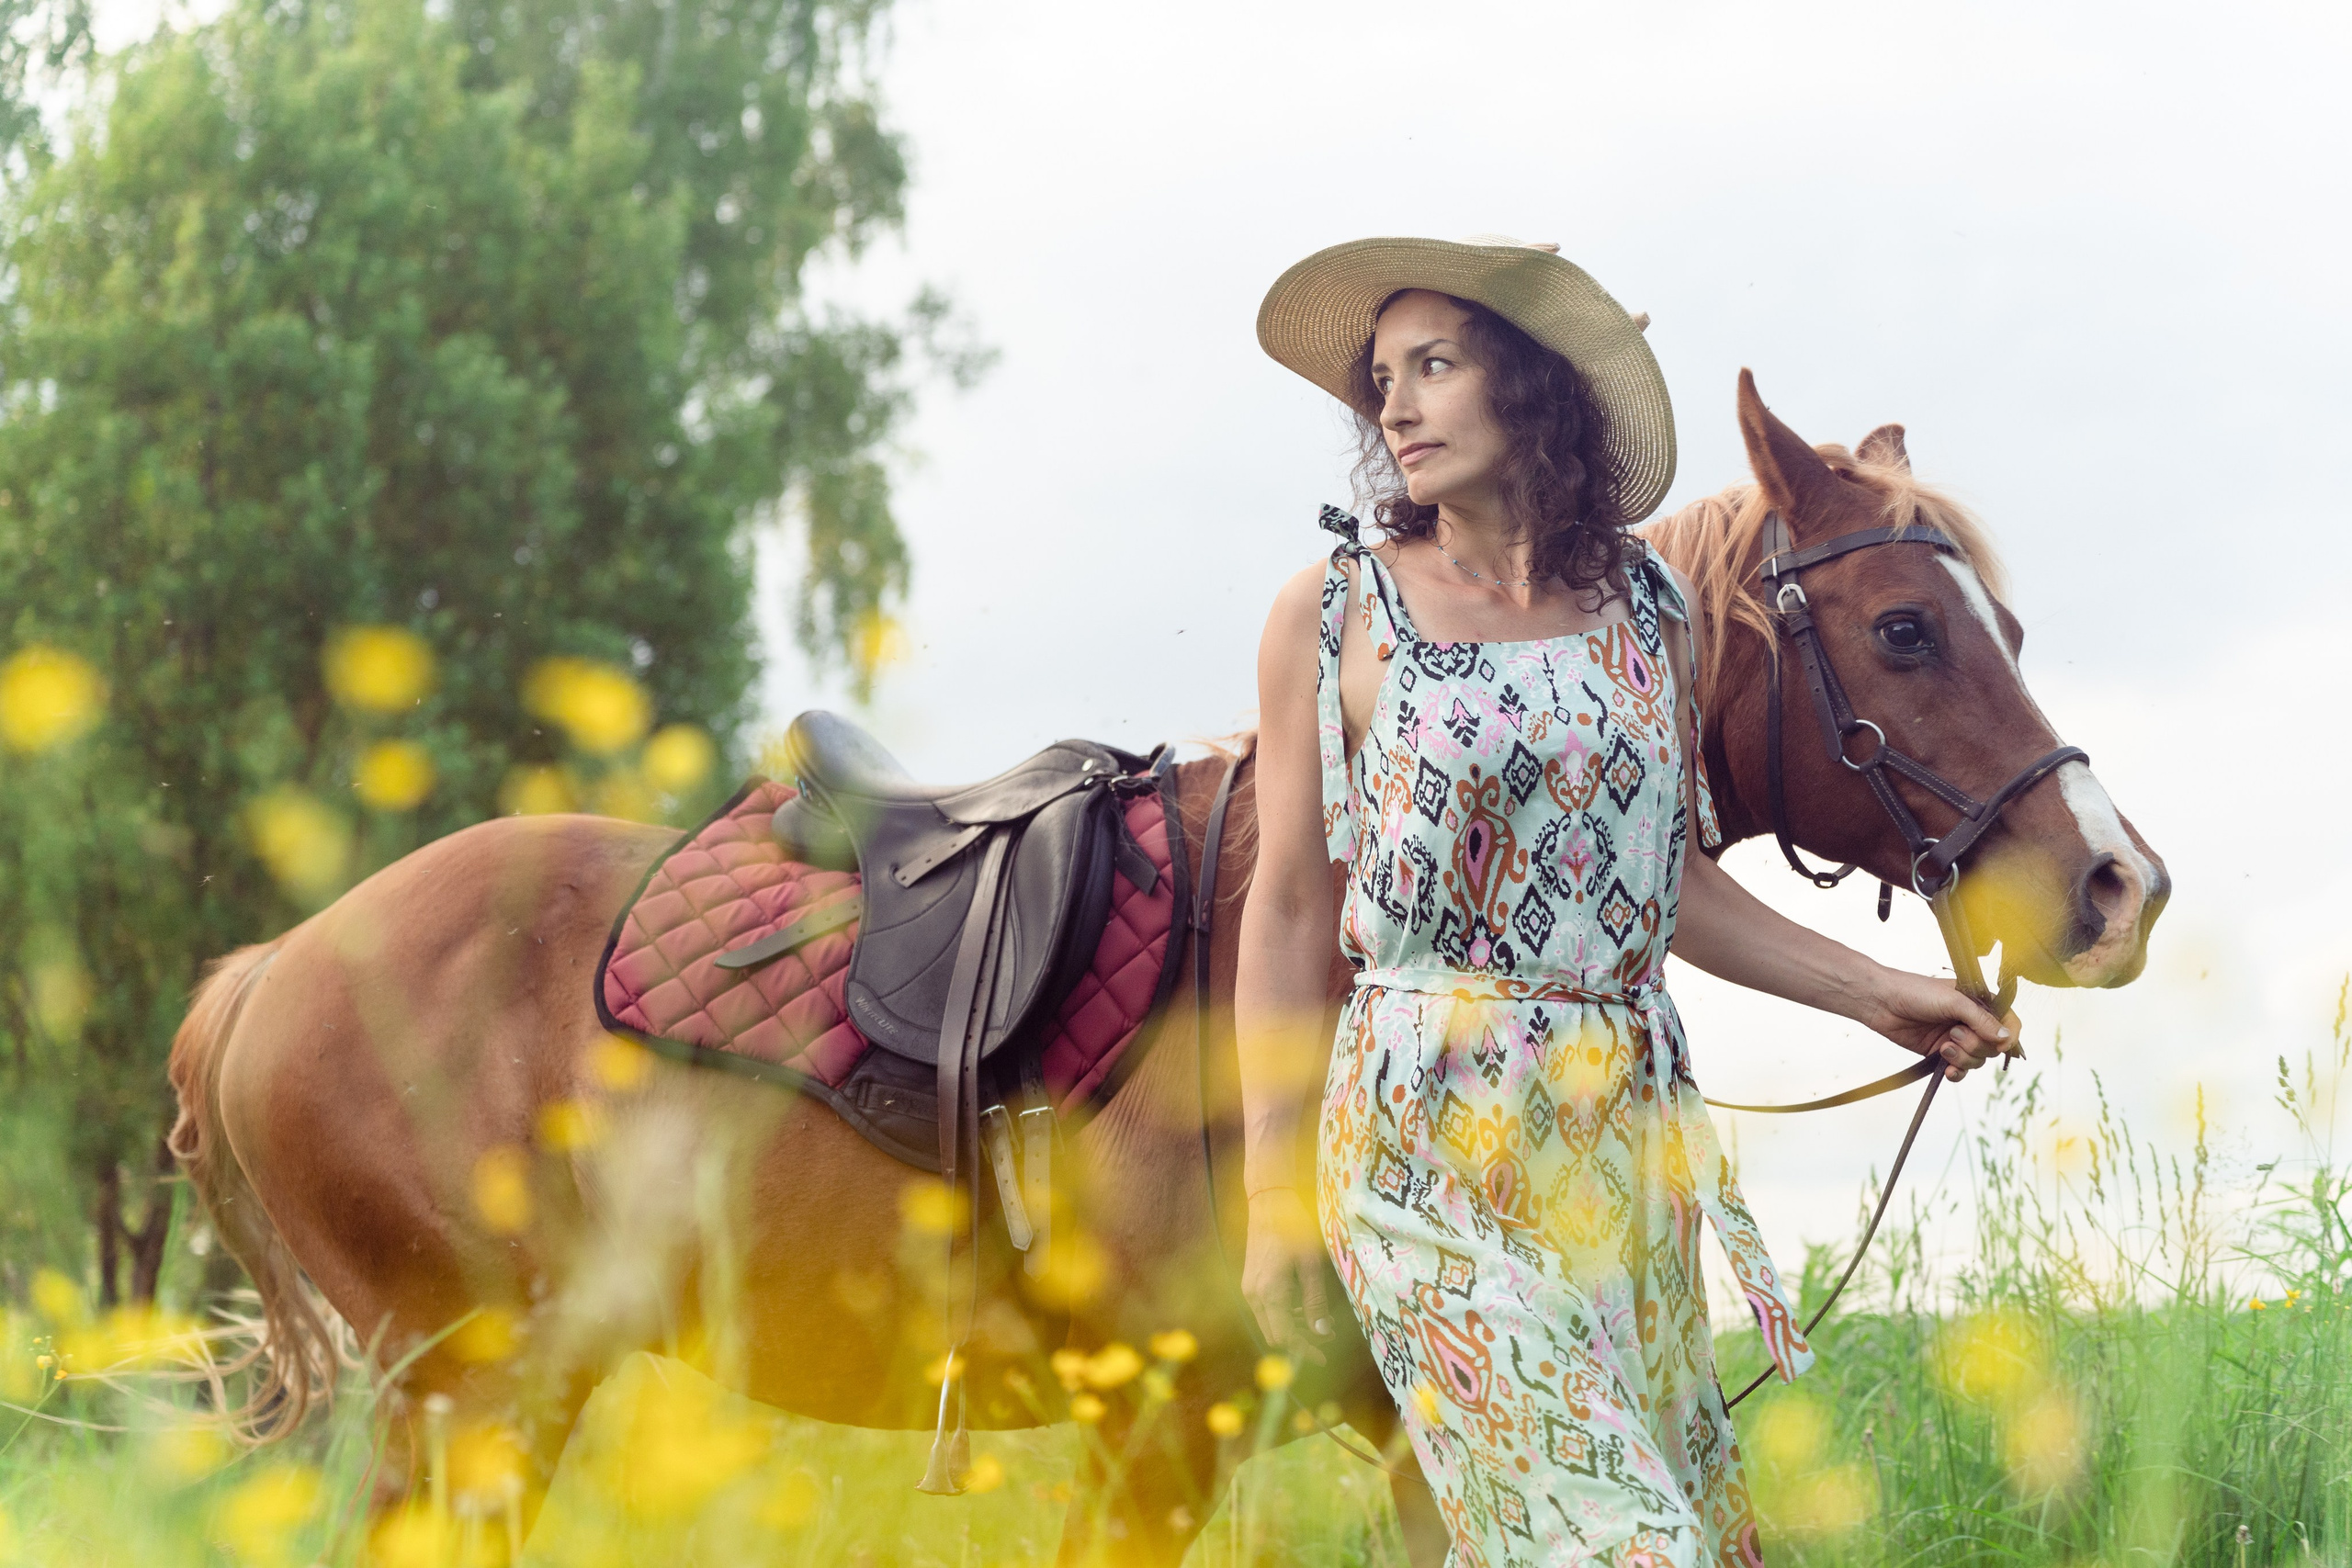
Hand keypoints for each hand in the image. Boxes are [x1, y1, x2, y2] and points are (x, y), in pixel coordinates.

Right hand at [1241, 1188, 1332, 1363]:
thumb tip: (1322, 1333)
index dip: (1304, 1350)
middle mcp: (1253, 1295)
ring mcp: (1249, 1288)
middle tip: (1325, 1340)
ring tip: (1319, 1324)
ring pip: (1269, 1323)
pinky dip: (1283, 1316)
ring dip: (1292, 1329)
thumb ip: (1315, 1301)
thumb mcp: (1311, 1265)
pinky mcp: (1249, 1282)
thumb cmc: (1293, 1229)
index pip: (1285, 1336)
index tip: (1323, 1358)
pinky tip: (1302, 1307)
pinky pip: (1265, 1310)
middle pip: (1274, 1335)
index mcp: (1269, 1293)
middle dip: (1299, 1342)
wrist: (1269, 1204)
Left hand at [1861, 965, 2019, 1080]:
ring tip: (1943, 1046)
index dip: (2010, 1037)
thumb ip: (1980, 1019)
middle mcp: (1971, 1021)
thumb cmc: (1915, 991)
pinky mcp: (1941, 1052)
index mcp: (1980, 1003)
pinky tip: (1947, 1070)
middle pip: (1993, 1047)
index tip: (2000, 1045)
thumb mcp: (1952, 1001)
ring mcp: (1957, 1038)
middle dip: (1976, 1045)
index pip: (2009, 1023)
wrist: (1882, 1002)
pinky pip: (1960, 1070)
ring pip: (1977, 1060)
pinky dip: (1957, 1073)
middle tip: (1953, 1033)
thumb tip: (2006, 1038)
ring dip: (1963, 1058)